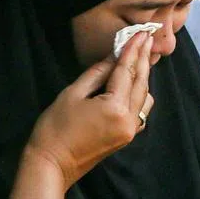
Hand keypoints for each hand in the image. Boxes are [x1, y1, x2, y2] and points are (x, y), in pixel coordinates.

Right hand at [22, 31, 153, 190]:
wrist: (52, 165)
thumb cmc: (55, 128)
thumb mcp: (72, 93)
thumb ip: (97, 73)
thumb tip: (113, 56)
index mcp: (115, 107)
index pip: (127, 71)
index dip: (133, 50)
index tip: (141, 33)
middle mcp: (129, 120)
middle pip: (141, 82)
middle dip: (143, 58)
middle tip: (147, 38)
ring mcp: (130, 131)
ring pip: (145, 97)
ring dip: (143, 77)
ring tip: (140, 57)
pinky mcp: (126, 137)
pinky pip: (140, 111)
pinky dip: (139, 94)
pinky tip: (133, 84)